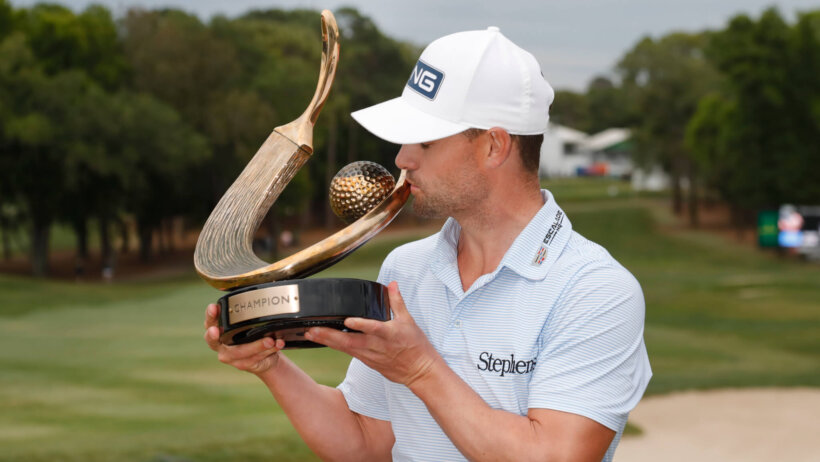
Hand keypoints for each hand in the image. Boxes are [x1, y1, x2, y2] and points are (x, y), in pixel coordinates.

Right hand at [203, 303, 285, 374]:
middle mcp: (220, 345)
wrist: (265, 357)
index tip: (213, 308)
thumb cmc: (252, 335)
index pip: (210, 322)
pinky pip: (255, 358)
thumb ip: (246, 313)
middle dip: (217, 335)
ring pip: (241, 351)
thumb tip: (256, 294)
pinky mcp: (243, 364)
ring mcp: (231, 357)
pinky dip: (269, 350)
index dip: (210, 316)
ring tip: (270, 340)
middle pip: (215, 341)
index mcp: (218, 331)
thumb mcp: (248, 323)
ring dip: (257, 345)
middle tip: (217, 330)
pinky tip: (277, 344)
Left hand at [305, 282, 441, 387]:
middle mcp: (377, 346)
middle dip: (330, 336)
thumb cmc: (416, 346)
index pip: (374, 328)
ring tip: (310, 334)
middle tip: (313, 329)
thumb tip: (392, 284)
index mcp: (390, 334)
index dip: (361, 325)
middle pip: (351, 342)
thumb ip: (397, 302)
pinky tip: (322, 340)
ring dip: (327, 341)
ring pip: (346, 349)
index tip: (347, 320)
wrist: (420, 371)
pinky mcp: (367, 362)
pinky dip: (335, 346)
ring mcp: (371, 356)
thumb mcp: (409, 321)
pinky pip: (348, 353)